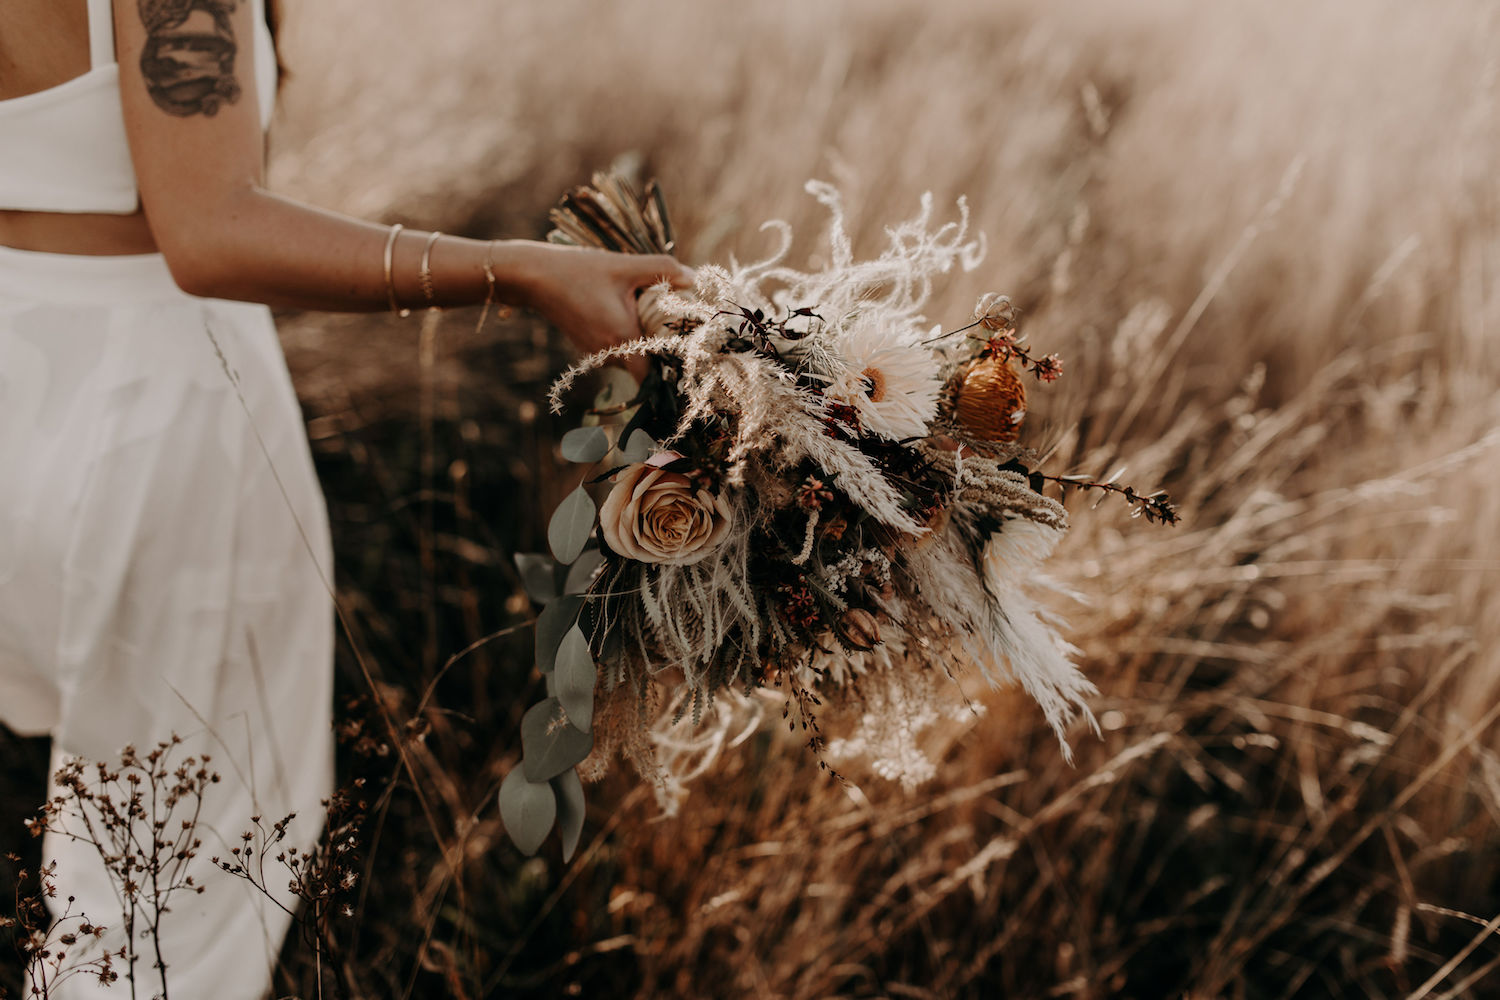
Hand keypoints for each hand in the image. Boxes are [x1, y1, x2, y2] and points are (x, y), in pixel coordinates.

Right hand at [511, 242, 695, 354]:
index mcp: (622, 339)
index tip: (683, 355)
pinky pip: (614, 350)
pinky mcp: (586, 347)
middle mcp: (608, 354)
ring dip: (640, 341)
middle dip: (658, 350)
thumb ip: (662, 270)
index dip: (669, 370)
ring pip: (629, 357)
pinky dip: (623, 337)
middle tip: (673, 327)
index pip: (651, 377)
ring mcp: (595, 353)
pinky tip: (624, 312)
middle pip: (644, 365)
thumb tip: (693, 277)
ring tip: (647, 314)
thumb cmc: (580, 271)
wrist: (535, 277)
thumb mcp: (625, 266)